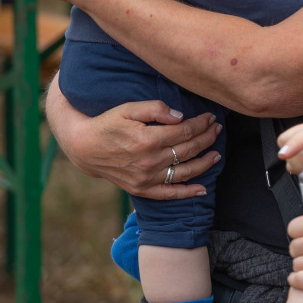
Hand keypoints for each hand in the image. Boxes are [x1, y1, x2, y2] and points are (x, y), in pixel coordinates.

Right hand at [46, 75, 221, 199]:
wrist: (84, 147)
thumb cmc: (108, 123)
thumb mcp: (128, 108)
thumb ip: (156, 109)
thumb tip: (180, 117)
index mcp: (148, 139)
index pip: (185, 131)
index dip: (201, 124)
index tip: (210, 117)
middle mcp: (149, 161)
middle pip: (188, 149)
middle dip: (207, 138)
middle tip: (217, 129)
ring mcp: (146, 178)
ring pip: (184, 171)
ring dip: (205, 163)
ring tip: (217, 154)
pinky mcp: (141, 189)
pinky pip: (168, 193)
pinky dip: (187, 192)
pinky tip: (203, 189)